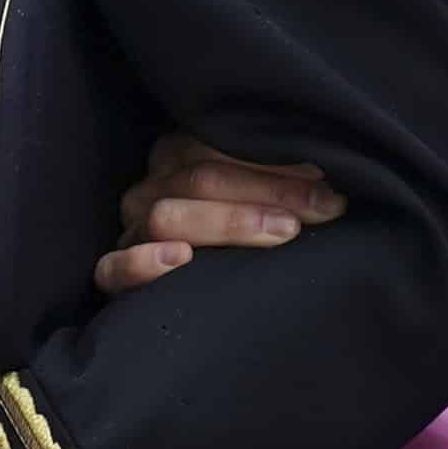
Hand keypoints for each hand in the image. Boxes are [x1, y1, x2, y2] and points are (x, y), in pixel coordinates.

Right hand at [96, 128, 344, 294]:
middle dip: (270, 192)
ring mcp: (130, 229)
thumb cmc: (250, 235)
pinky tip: (181, 258)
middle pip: (200, 180)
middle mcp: (151, 186)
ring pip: (166, 216)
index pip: (219, 146)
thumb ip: (288, 177)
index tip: (331, 187)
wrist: (209, 303)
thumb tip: (334, 172)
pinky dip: (142, 262)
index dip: (278, 165)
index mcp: (179, 154)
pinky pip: (112, 268)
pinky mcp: (114, 274)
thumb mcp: (268, 198)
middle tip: (323, 209)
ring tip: (282, 232)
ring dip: (228, 222)